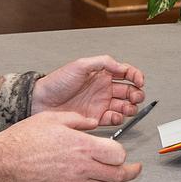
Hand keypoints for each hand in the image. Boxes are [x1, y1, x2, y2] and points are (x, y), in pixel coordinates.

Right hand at [0, 111, 141, 181]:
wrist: (5, 162)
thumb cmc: (25, 139)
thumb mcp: (53, 118)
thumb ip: (78, 119)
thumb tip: (92, 121)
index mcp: (82, 146)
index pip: (117, 155)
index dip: (122, 153)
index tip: (121, 150)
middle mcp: (81, 167)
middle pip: (117, 176)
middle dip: (129, 173)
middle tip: (134, 170)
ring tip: (118, 177)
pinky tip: (92, 181)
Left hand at [31, 55, 145, 124]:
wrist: (41, 101)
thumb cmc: (57, 82)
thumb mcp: (80, 65)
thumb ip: (103, 62)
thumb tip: (121, 66)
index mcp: (102, 74)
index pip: (126, 73)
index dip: (136, 76)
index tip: (139, 81)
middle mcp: (103, 88)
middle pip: (129, 91)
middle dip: (136, 93)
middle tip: (135, 96)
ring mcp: (100, 103)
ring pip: (124, 106)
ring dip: (130, 107)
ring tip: (128, 107)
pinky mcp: (95, 118)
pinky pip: (112, 119)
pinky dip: (118, 118)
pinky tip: (115, 115)